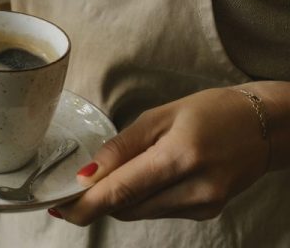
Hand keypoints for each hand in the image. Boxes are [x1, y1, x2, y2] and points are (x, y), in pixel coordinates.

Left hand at [54, 87, 269, 224]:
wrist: (263, 127)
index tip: (58, 207)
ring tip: (106, 178)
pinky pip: (158, 210)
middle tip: (70, 191)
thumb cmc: (210, 111)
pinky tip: (140, 179)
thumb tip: (87, 174)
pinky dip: (140, 199)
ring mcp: (203, 205)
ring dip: (117, 200)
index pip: (121, 191)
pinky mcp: (206, 212)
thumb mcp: (160, 116)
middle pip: (127, 208)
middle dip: (96, 202)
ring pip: (140, 212)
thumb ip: (121, 147)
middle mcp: (194, 190)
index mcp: (179, 158)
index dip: (86, 204)